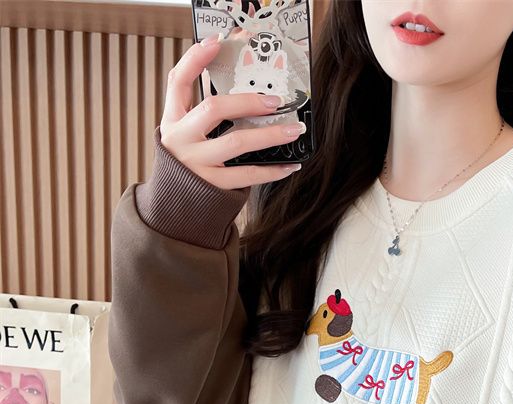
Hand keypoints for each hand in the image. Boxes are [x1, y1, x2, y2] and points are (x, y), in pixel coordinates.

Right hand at [159, 35, 305, 189]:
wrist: (177, 206)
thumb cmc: (191, 162)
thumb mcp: (189, 133)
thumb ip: (206, 110)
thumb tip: (242, 82)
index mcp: (173, 120)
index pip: (178, 81)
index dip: (195, 59)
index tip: (217, 42)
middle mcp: (181, 139)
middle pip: (213, 109)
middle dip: (247, 101)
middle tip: (275, 100)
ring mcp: (196, 164)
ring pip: (235, 142)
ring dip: (268, 135)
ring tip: (292, 130)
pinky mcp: (212, 186)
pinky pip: (247, 176)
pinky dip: (271, 171)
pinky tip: (289, 165)